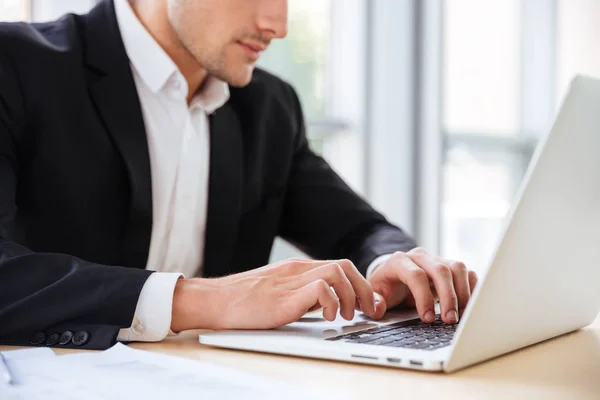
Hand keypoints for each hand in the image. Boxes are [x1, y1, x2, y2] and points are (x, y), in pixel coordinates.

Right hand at [170, 259, 379, 330]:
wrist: (213, 301)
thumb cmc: (241, 301)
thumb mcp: (277, 292)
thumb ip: (300, 294)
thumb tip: (326, 305)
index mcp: (296, 268)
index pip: (340, 265)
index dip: (360, 284)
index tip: (367, 303)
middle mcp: (296, 270)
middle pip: (345, 264)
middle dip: (363, 288)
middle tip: (367, 310)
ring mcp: (290, 281)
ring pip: (337, 271)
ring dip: (349, 295)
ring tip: (344, 315)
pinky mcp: (283, 297)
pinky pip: (320, 288)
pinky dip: (331, 302)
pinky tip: (327, 317)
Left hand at [367, 247, 477, 323]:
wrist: (392, 276)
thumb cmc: (384, 287)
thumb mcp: (373, 294)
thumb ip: (373, 301)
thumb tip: (378, 308)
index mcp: (399, 261)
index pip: (416, 275)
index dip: (423, 298)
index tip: (428, 319)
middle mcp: (420, 257)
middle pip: (440, 270)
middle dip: (448, 297)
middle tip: (450, 320)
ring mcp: (437, 260)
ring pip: (457, 268)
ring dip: (463, 293)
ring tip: (461, 315)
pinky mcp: (450, 267)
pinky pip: (467, 273)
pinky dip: (472, 289)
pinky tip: (470, 307)